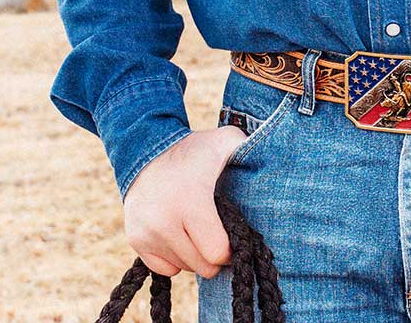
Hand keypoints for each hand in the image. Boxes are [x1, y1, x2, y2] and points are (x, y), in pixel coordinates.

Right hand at [122, 125, 247, 278]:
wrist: (146, 149)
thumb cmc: (193, 150)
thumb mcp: (224, 142)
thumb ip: (250, 149)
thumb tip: (274, 161)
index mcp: (189, 200)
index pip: (217, 252)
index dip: (230, 248)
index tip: (233, 233)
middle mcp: (163, 220)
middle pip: (202, 266)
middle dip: (213, 253)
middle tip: (214, 229)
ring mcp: (146, 231)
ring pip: (184, 268)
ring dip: (194, 253)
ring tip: (193, 225)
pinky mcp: (135, 239)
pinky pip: (165, 268)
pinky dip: (175, 257)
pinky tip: (177, 233)